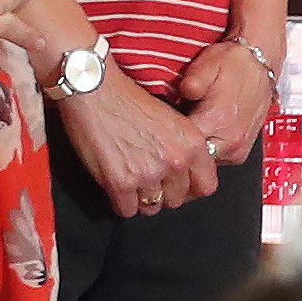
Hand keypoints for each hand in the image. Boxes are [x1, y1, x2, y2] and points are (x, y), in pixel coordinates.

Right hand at [60, 73, 221, 215]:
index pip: (206, 186)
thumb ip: (185, 148)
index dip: (192, 189)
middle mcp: (175, 161)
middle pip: (177, 200)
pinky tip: (118, 187)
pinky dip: (122, 203)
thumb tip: (186, 175)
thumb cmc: (129, 99)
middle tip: (150, 183)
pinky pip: (127, 210)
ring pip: (153, 207)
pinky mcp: (120, 182)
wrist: (95, 90)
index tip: (180, 186)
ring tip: (133, 183)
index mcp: (192, 144)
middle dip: (164, 194)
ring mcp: (148, 173)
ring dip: (143, 199)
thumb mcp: (173, 120)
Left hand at [174, 37, 279, 166]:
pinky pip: (214, 159)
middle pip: (191, 158)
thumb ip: (190, 83)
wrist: (260, 65)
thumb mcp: (207, 64)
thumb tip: (178, 95)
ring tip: (184, 129)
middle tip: (166, 129)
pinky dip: (204, 150)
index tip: (156, 126)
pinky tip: (198, 133)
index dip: (164, 135)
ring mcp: (237, 150)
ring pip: (202, 162)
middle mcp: (231, 140)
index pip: (180, 143)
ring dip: (191, 150)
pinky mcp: (240, 153)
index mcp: (219, 120)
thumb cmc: (234, 63)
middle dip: (177, 146)